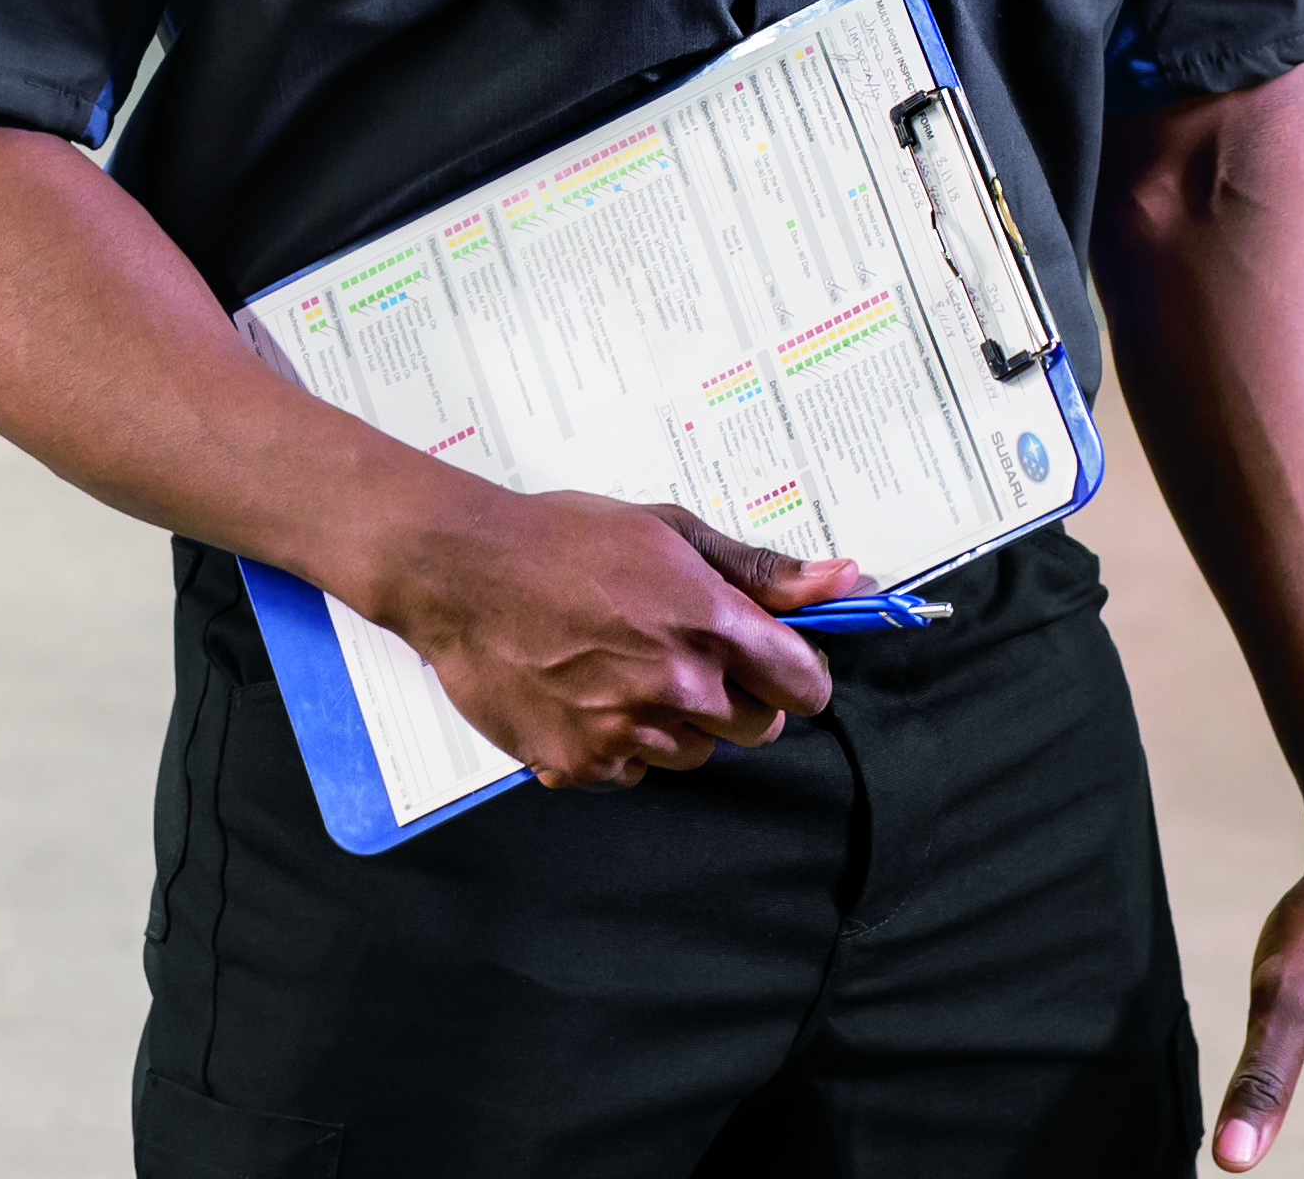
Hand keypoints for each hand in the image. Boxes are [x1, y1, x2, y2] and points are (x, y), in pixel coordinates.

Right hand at [378, 490, 861, 787]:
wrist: (462, 572)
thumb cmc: (561, 541)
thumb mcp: (669, 531)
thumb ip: (759, 570)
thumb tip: (842, 580)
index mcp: (709, 624)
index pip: (804, 685)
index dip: (795, 672)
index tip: (776, 661)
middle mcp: (676, 686)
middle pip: (756, 728)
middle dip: (736, 695)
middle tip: (684, 652)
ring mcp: (627, 733)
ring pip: (695, 754)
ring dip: (677, 722)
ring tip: (626, 667)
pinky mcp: (581, 764)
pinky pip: (632, 772)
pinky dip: (618, 745)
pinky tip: (588, 693)